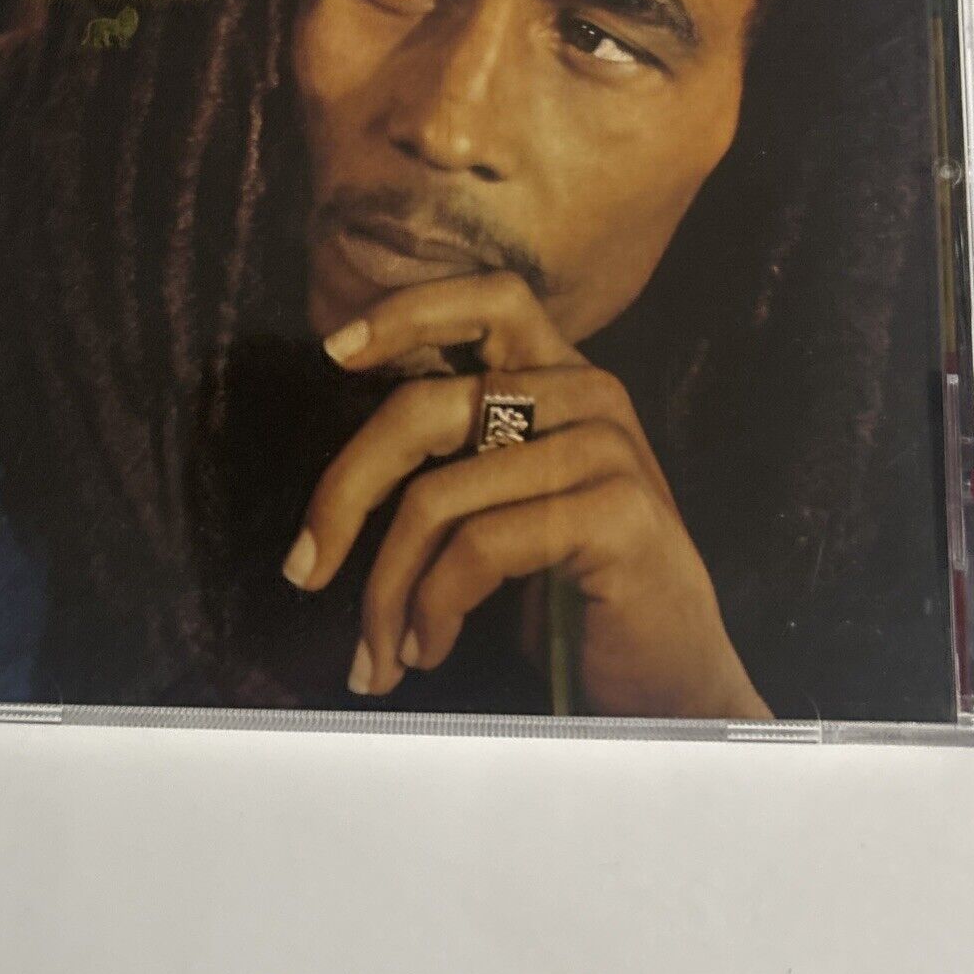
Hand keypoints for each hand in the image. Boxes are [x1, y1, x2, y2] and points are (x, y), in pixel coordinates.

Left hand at [281, 271, 770, 719]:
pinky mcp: (615, 511)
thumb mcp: (512, 501)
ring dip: (388, 588)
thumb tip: (341, 475)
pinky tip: (429, 648)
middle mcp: (589, 392)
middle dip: (345, 493)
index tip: (334, 349)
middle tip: (301, 569)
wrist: (672, 676)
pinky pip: (479, 548)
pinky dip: (434, 608)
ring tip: (379, 651)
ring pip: (438, 498)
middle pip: (425, 409)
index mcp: (561, 374)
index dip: (406, 311)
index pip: (487, 297)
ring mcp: (606, 448)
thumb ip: (459, 455)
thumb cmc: (572, 592)